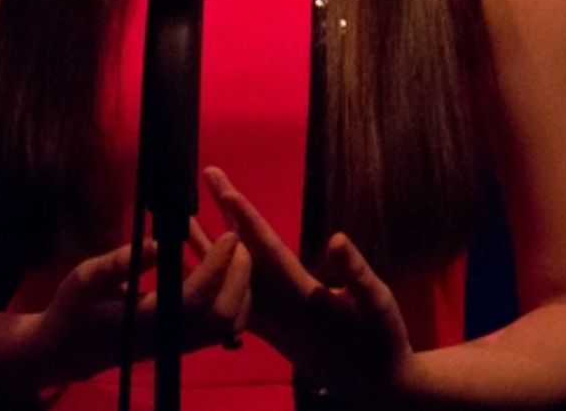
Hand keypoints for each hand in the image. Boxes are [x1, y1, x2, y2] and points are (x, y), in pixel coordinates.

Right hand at [30, 226, 252, 384]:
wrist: (70, 349)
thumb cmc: (74, 309)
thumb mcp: (85, 278)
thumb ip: (118, 263)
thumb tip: (156, 243)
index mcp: (147, 321)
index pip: (195, 297)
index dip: (216, 266)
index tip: (228, 234)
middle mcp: (170, 338)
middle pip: (223, 315)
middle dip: (239, 275)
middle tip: (237, 239)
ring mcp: (180, 345)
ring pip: (228, 325)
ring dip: (241, 288)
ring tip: (236, 252)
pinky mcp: (183, 344)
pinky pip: (222, 328)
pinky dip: (234, 300)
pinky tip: (226, 273)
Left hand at [204, 166, 413, 400]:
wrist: (374, 388)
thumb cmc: (382, 341)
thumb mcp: (380, 306)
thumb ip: (356, 273)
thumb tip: (337, 238)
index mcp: (305, 300)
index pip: (268, 252)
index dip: (246, 220)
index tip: (226, 191)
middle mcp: (277, 310)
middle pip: (239, 258)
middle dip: (219, 216)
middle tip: (205, 176)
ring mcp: (267, 321)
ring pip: (228, 277)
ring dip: (206, 244)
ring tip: (183, 213)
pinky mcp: (265, 329)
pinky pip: (231, 295)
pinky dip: (214, 271)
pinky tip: (198, 254)